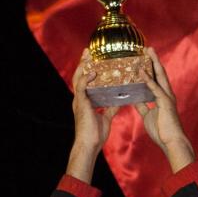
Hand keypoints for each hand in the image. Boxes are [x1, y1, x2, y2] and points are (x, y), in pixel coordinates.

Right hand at [67, 49, 118, 182]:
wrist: (90, 145)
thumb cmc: (96, 134)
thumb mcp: (106, 118)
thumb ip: (110, 108)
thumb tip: (119, 102)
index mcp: (85, 101)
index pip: (85, 81)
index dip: (88, 70)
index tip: (93, 59)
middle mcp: (80, 99)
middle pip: (80, 76)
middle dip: (84, 63)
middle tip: (89, 51)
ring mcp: (79, 101)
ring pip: (78, 79)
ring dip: (83, 66)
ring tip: (88, 56)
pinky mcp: (81, 104)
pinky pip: (82, 88)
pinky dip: (86, 79)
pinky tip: (92, 72)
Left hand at [134, 47, 194, 171]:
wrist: (171, 141)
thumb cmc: (162, 131)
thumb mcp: (148, 116)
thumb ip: (143, 106)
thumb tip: (135, 100)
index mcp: (163, 97)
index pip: (156, 79)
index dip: (151, 68)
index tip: (145, 58)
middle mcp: (166, 94)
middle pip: (160, 73)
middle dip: (154, 60)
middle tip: (148, 48)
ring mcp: (167, 97)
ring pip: (160, 76)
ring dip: (153, 63)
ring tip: (148, 51)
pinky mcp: (165, 102)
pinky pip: (155, 88)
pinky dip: (148, 79)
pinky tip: (141, 71)